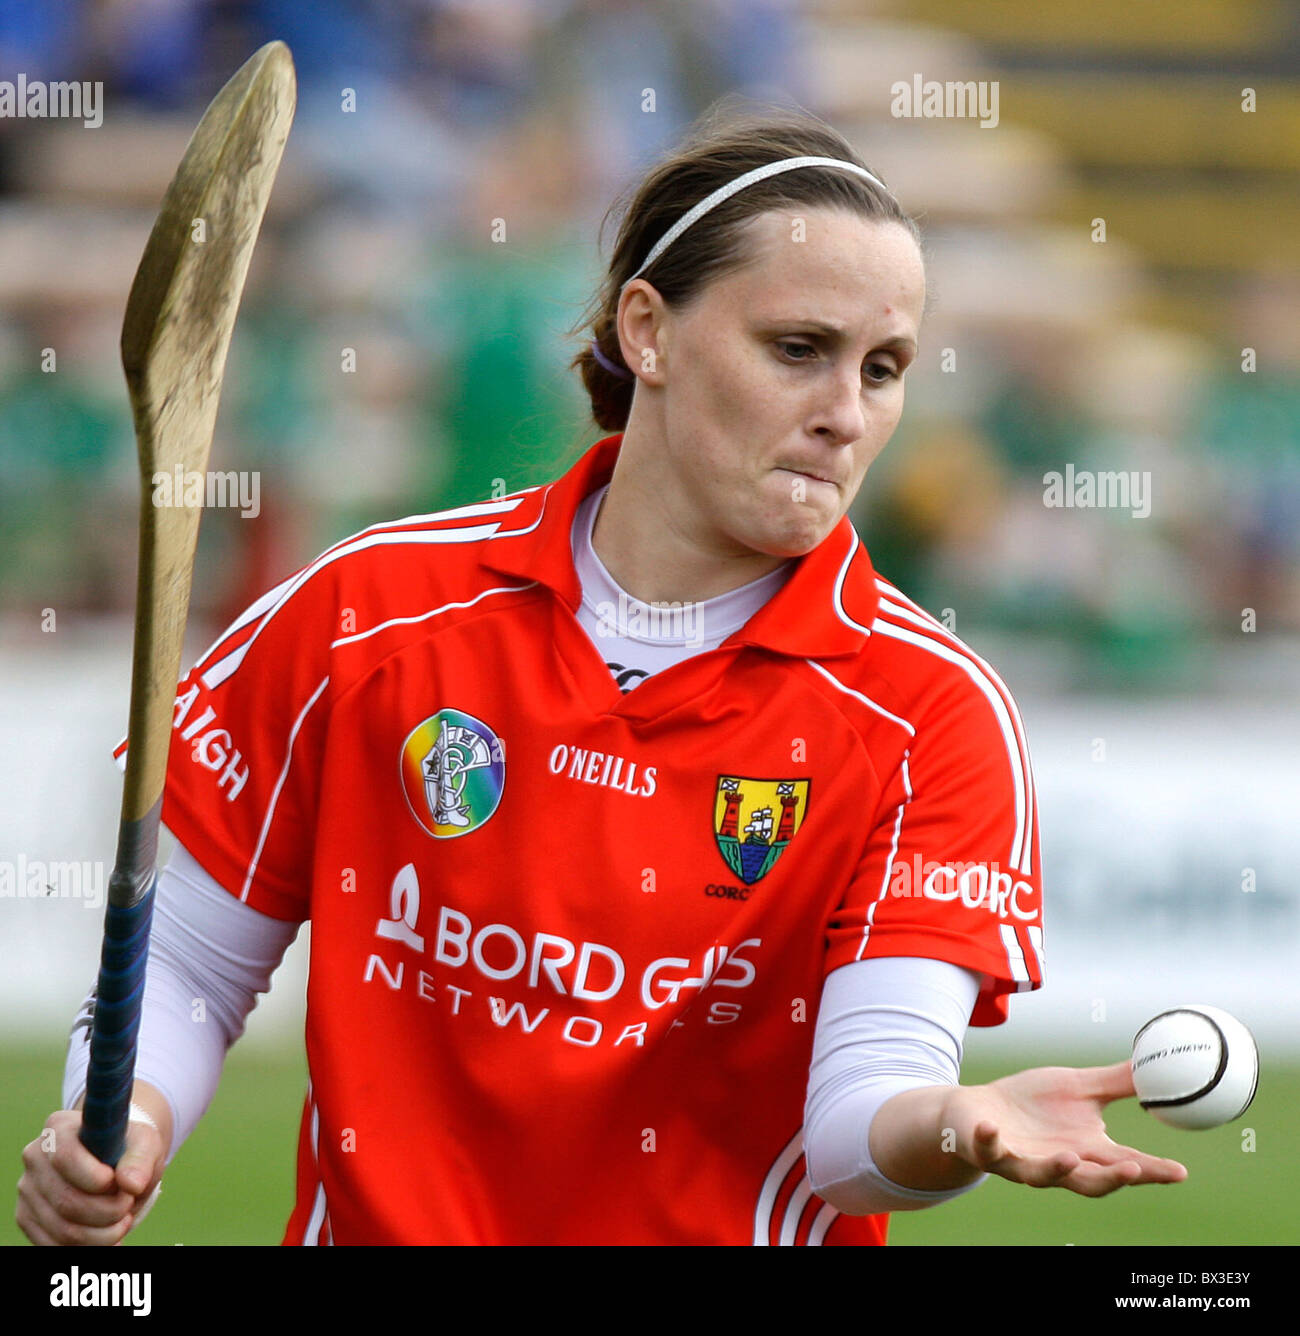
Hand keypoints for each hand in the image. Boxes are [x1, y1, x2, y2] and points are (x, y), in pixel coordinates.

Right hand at [16, 1108, 165, 1245]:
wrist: (113, 1162)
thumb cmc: (126, 1148)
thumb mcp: (144, 1142)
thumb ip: (141, 1158)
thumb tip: (132, 1185)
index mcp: (59, 1128)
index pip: (66, 1158)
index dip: (95, 1179)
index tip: (118, 1184)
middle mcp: (35, 1157)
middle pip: (66, 1201)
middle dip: (108, 1211)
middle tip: (129, 1205)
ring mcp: (28, 1190)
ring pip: (62, 1229)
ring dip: (102, 1234)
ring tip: (123, 1221)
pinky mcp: (27, 1217)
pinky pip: (54, 1245)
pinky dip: (88, 1246)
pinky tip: (108, 1237)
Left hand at [946, 1060, 1187, 1196]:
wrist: (977, 1110)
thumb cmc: (1032, 1103)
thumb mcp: (1077, 1088)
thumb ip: (1115, 1083)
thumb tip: (1156, 1065)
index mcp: (1084, 1150)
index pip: (1124, 1164)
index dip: (1152, 1171)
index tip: (1181, 1172)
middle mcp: (1057, 1164)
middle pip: (1090, 1181)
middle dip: (1112, 1179)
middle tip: (1136, 1170)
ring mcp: (1021, 1161)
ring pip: (1041, 1175)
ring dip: (1056, 1169)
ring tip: (1071, 1157)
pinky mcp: (988, 1150)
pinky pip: (989, 1149)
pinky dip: (990, 1140)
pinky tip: (992, 1128)